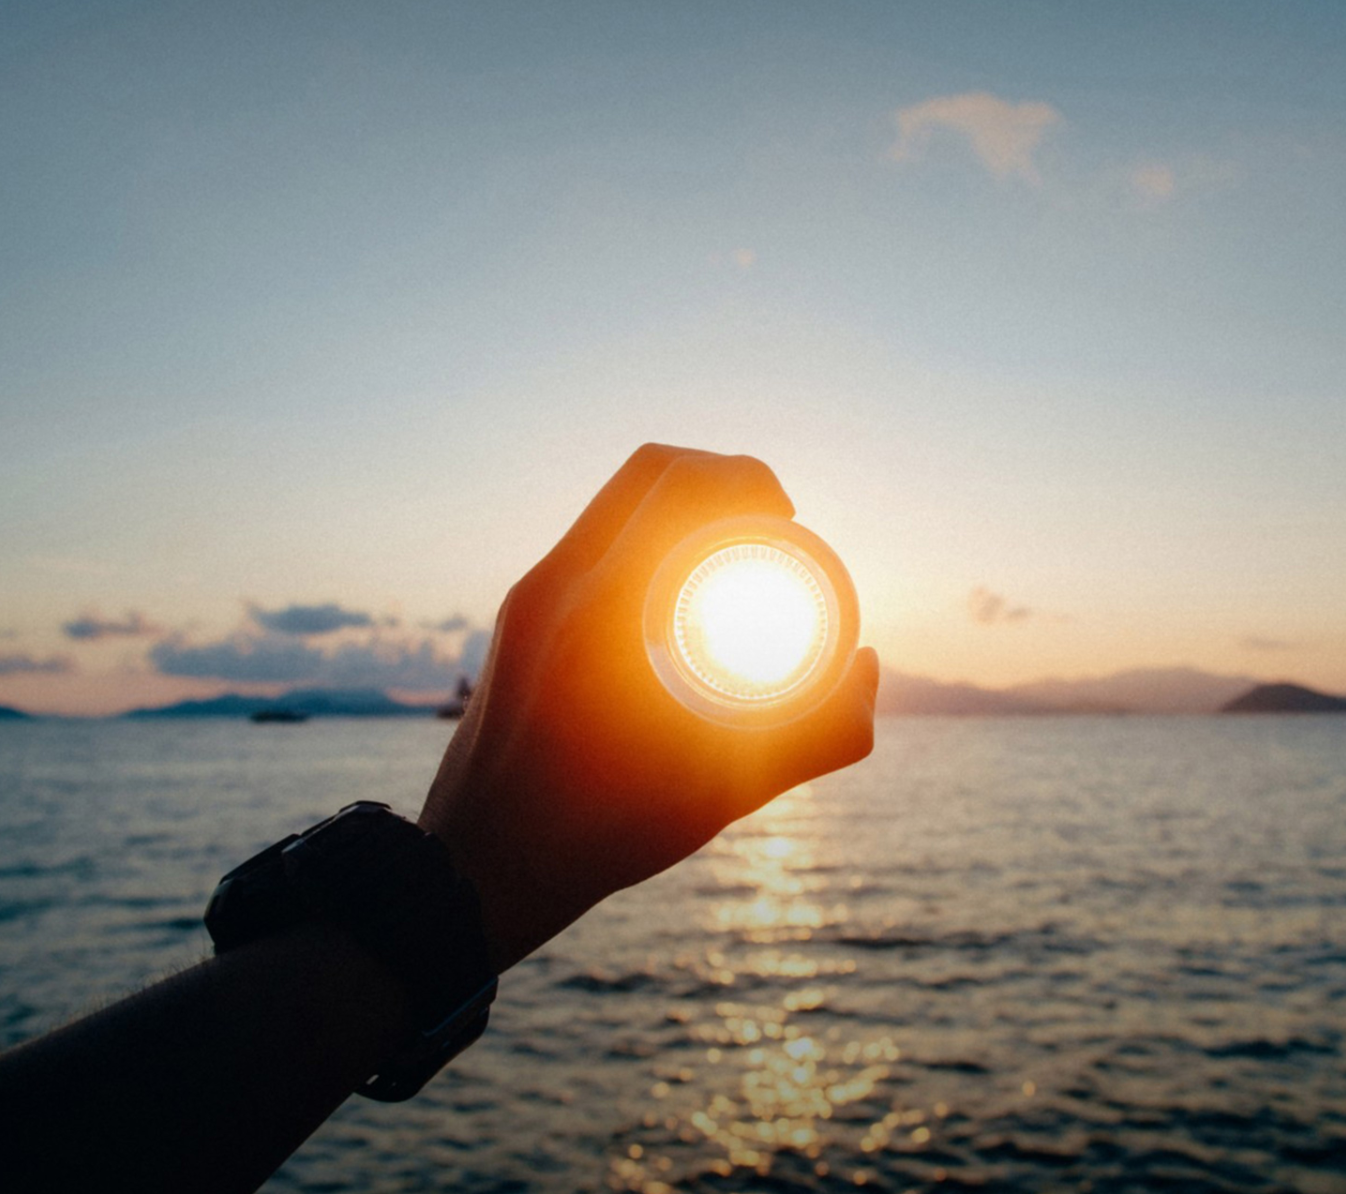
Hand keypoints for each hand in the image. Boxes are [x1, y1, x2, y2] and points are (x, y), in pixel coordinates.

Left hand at [418, 444, 878, 970]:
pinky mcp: (514, 625)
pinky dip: (642, 546)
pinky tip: (673, 607)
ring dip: (677, 509)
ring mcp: (524, 601)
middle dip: (719, 479)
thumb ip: (816, 736)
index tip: (788, 519)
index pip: (678, 481)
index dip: (747, 477)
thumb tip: (870, 671)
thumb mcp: (724, 791)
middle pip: (645, 474)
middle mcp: (550, 583)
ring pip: (611, 508)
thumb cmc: (595, 835)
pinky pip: (587, 548)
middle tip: (768, 528)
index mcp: (597, 604)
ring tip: (729, 564)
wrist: (475, 871)